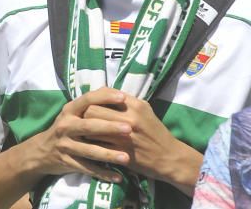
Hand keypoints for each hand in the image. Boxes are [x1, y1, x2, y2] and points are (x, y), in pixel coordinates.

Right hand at [23, 89, 131, 183]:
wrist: (41, 151)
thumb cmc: (65, 128)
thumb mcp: (72, 114)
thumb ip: (90, 105)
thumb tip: (117, 93)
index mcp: (69, 111)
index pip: (87, 100)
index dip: (104, 97)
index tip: (123, 97)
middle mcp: (66, 126)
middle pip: (89, 126)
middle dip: (110, 127)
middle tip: (129, 128)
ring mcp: (65, 145)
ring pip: (89, 150)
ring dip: (109, 154)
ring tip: (126, 158)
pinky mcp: (67, 162)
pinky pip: (87, 169)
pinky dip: (103, 174)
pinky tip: (118, 177)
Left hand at [79, 88, 201, 191]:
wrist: (169, 157)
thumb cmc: (156, 132)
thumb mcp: (145, 109)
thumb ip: (126, 100)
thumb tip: (105, 93)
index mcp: (134, 105)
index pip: (102, 96)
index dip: (92, 100)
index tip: (88, 105)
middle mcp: (129, 119)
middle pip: (92, 111)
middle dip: (84, 115)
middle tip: (81, 119)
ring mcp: (124, 137)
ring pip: (91, 129)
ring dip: (84, 131)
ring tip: (82, 132)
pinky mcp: (121, 154)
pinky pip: (98, 147)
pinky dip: (91, 145)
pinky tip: (89, 145)